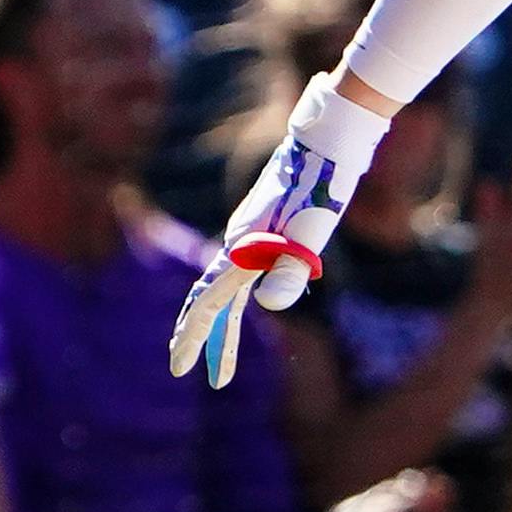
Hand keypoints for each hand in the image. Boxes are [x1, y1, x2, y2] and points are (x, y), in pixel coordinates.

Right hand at [172, 79, 386, 386]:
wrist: (329, 139)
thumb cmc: (323, 183)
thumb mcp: (313, 229)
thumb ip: (292, 266)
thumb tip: (270, 307)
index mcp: (244, 245)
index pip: (209, 301)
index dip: (195, 336)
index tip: (182, 370)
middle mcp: (239, 241)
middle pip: (210, 299)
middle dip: (199, 338)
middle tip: (185, 372)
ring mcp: (249, 235)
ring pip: (225, 291)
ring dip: (220, 329)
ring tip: (220, 368)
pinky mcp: (263, 230)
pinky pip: (240, 278)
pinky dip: (234, 305)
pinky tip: (238, 320)